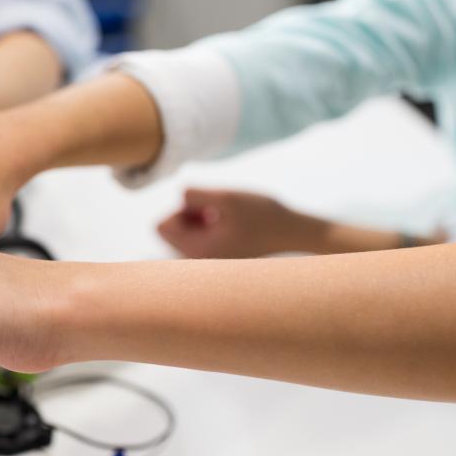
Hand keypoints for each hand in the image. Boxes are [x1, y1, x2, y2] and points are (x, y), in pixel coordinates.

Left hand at [157, 188, 309, 257]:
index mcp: (197, 251)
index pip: (162, 225)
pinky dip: (210, 224)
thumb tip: (178, 197)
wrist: (294, 233)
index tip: (208, 209)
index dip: (181, 209)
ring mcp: (208, 260)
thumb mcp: (227, 197)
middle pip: (171, 228)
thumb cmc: (263, 216)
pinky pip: (199, 234)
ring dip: (201, 217)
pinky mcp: (217, 256)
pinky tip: (233, 224)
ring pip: (186, 230)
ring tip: (228, 219)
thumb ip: (194, 194)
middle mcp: (199, 261)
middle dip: (190, 213)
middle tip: (221, 213)